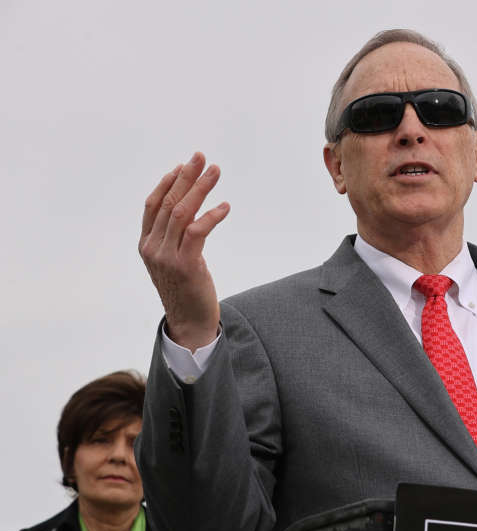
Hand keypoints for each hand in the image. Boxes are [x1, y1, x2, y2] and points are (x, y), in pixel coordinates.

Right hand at [139, 152, 228, 350]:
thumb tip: (189, 211)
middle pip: (168, 203)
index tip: (181, 166)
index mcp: (146, 244)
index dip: (167, 183)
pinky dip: (211, 216)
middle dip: (185, 177)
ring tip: (215, 172)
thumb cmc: (186, 290)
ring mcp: (166, 256)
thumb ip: (175, 238)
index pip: (152, 205)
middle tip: (201, 157)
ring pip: (181, 212)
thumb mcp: (174, 260)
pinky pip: (197, 232)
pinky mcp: (185, 265)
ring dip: (199, 188)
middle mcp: (152, 247)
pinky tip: (225, 206)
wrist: (189, 322)